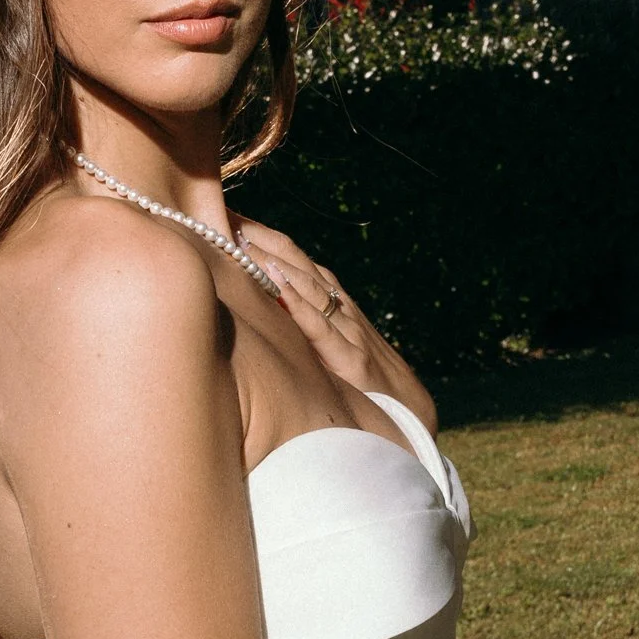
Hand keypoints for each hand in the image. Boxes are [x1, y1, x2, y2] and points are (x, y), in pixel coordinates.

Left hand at [234, 217, 435, 434]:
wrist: (416, 423)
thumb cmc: (372, 390)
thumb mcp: (336, 354)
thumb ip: (308, 333)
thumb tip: (267, 311)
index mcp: (337, 308)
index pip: (297, 262)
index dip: (264, 238)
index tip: (228, 217)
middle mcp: (343, 312)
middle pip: (300, 264)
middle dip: (261, 239)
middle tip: (221, 215)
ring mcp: (350, 335)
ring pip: (310, 288)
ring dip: (276, 262)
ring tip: (241, 239)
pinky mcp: (355, 364)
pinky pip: (324, 331)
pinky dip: (302, 307)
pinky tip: (280, 289)